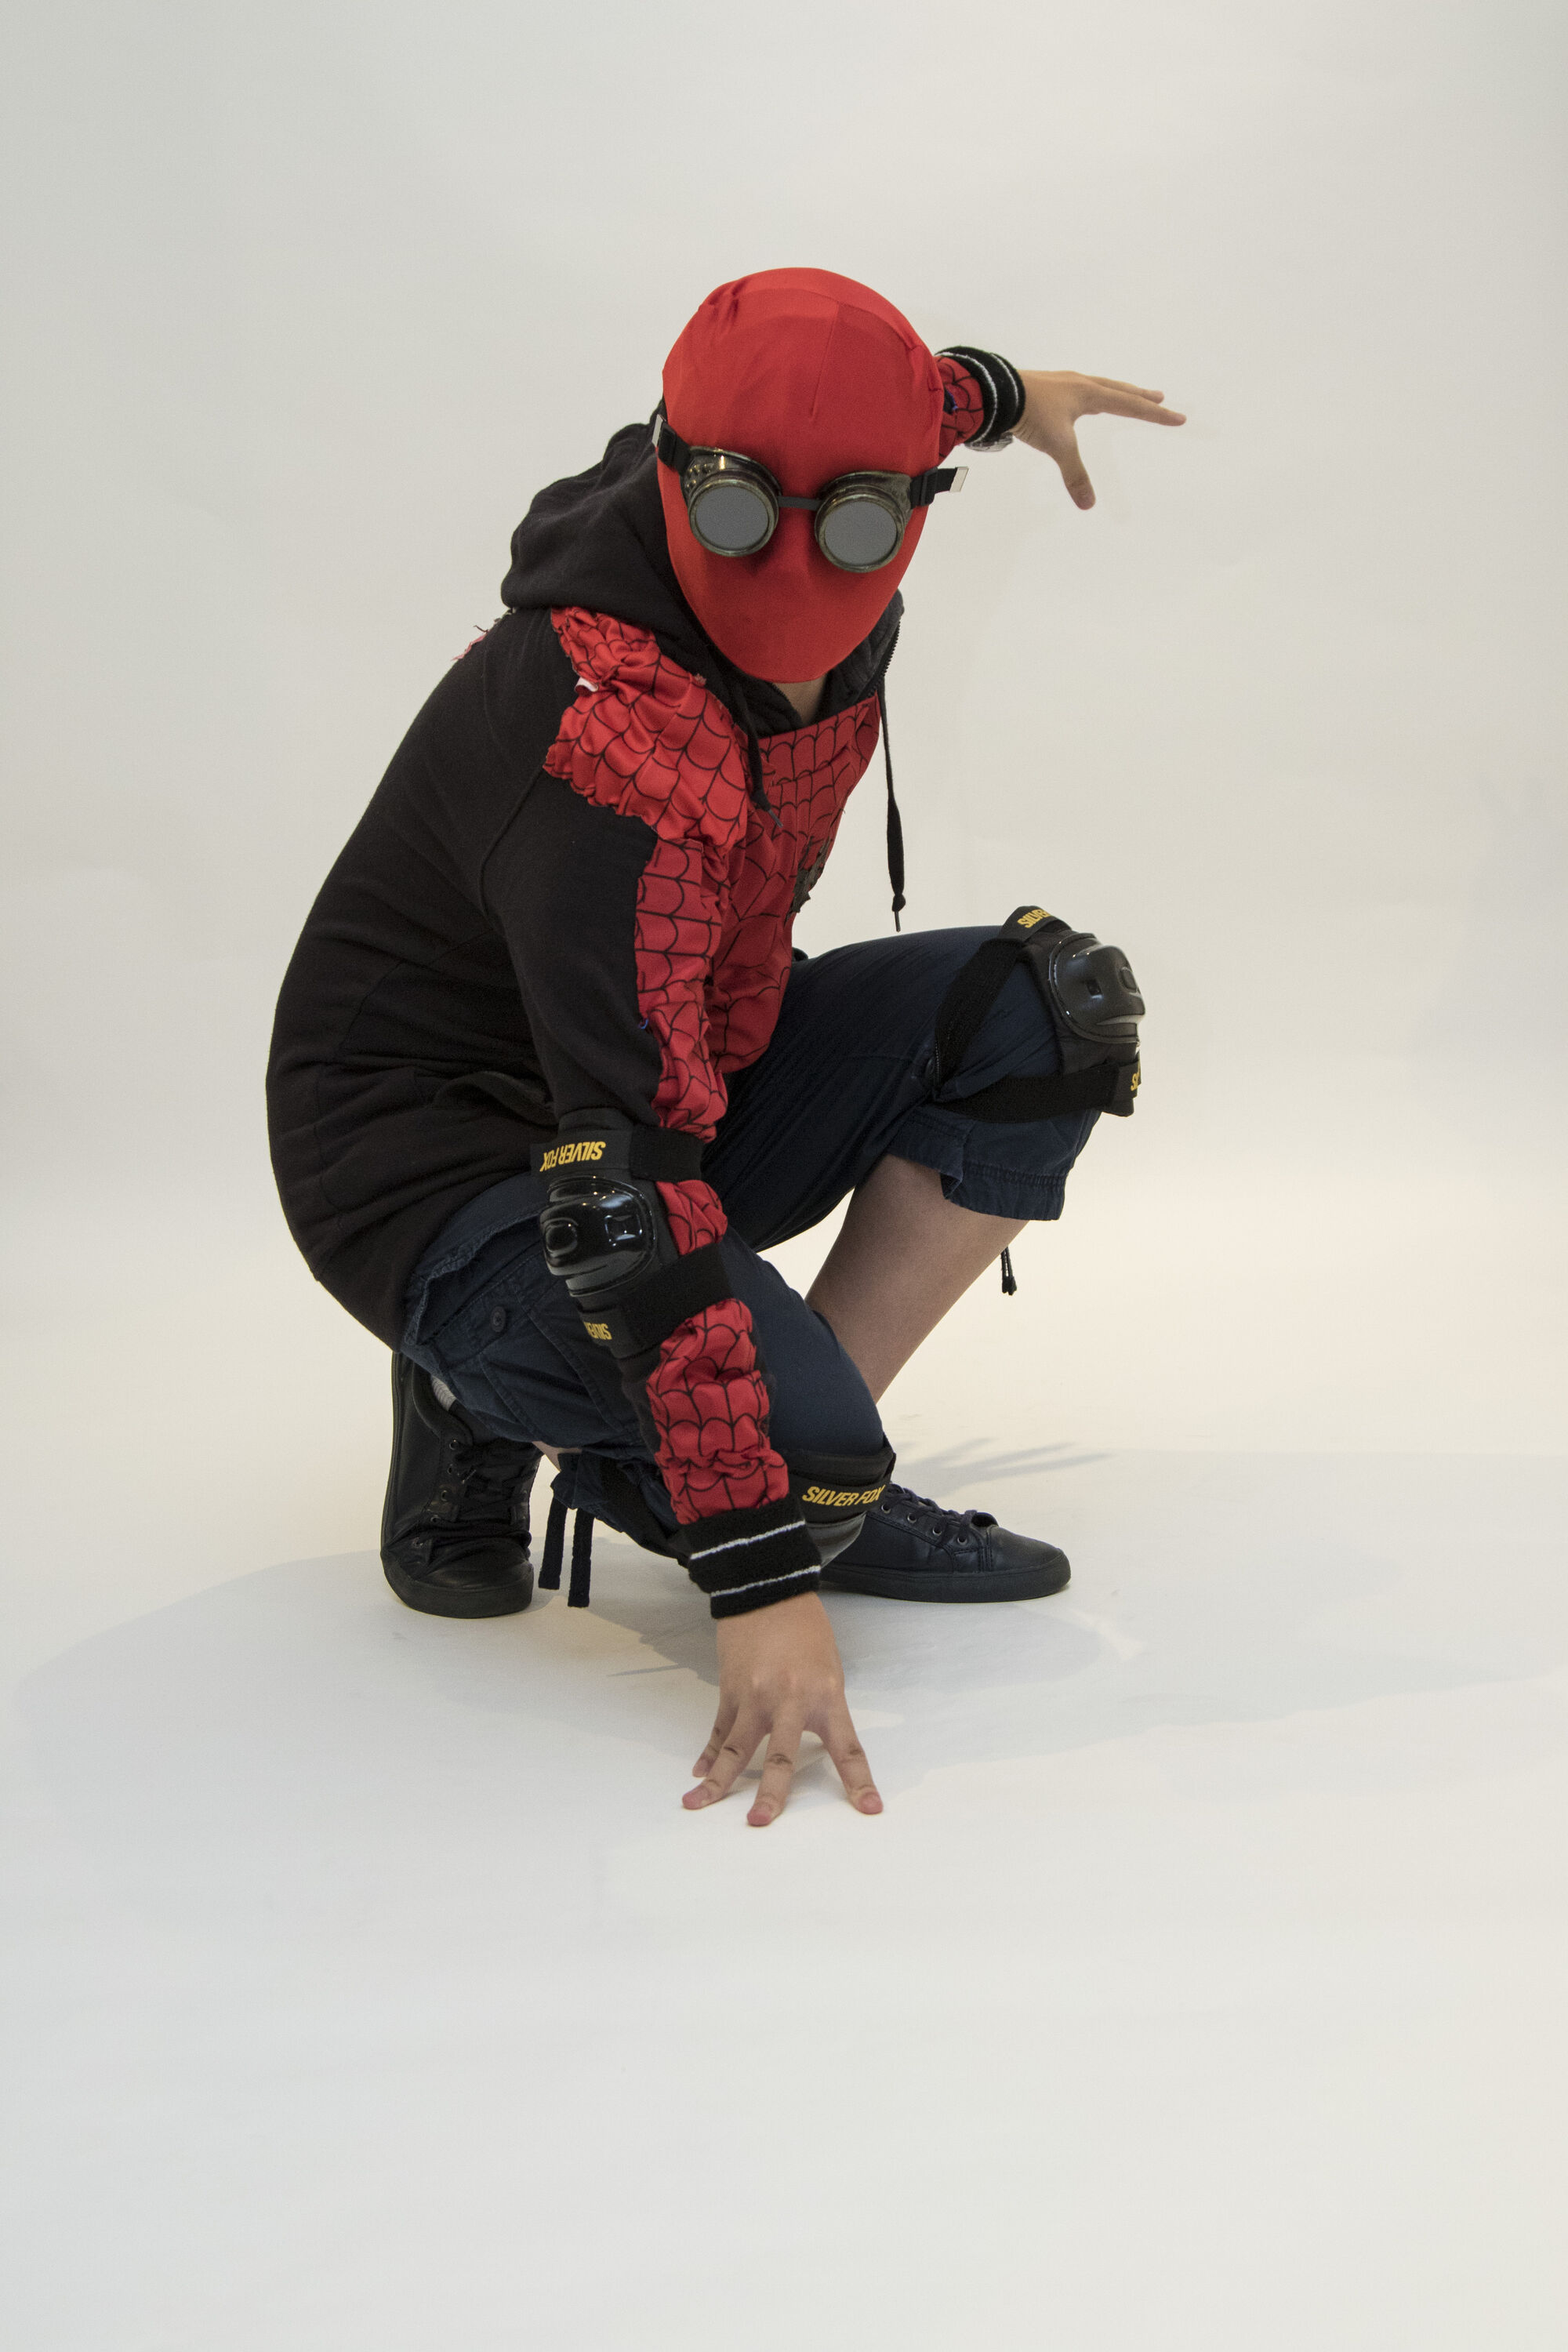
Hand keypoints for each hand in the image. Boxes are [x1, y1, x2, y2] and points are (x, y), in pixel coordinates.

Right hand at [684, 1590, 882, 1826]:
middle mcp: (789, 1699)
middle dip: (770, 1793)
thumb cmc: (807, 1630)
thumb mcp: (830, 1669)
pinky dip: (709, 1754)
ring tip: (696, 1804)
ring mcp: (755, 1696)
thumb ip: (822, 1709)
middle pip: (779, 1755)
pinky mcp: (730, 1689)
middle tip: (761, 1822)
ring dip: (717, 1781)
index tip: (870, 1810)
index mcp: (825, 1695)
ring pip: (735, 1747)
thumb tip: (813, 1746)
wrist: (768, 1591)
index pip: (847, 1748)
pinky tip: (700, 1775)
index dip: (859, 1782)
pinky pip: (719, 1729)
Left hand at [1012, 370, 1185, 509]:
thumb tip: (1088, 505)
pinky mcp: (1046, 387)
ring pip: (1097, 387)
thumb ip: (1075, 474)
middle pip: (1118, 390)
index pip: (1130, 405)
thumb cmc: (1030, 414)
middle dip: (1139, 397)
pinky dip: (1090, 396)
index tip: (1178, 417)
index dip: (1155, 414)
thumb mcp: (1057, 446)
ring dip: (1114, 393)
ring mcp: (1062, 383)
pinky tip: (1082, 401)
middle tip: (1158, 397)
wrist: (996, 393)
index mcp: (1089, 394)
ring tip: (1123, 396)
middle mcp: (1079, 384)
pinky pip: (1078, 390)